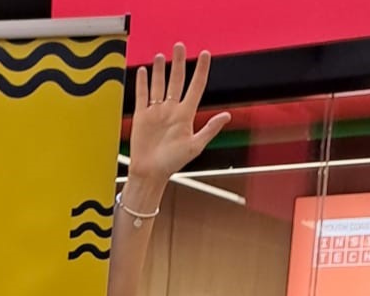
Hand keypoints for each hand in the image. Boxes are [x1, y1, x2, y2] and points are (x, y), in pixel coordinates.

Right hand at [126, 45, 230, 197]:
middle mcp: (171, 110)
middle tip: (179, 46)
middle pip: (177, 80)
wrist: (149, 174)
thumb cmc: (172, 164)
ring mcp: (156, 112)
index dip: (201, 70)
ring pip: (159, 85)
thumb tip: (227, 116)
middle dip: (179, 62)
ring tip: (161, 56)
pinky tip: (144, 71)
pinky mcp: (142, 117)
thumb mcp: (195, 147)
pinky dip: (142, 83)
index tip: (206, 54)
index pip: (196, 86)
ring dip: (160, 70)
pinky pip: (142, 96)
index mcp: (186, 115)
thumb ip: (210, 130)